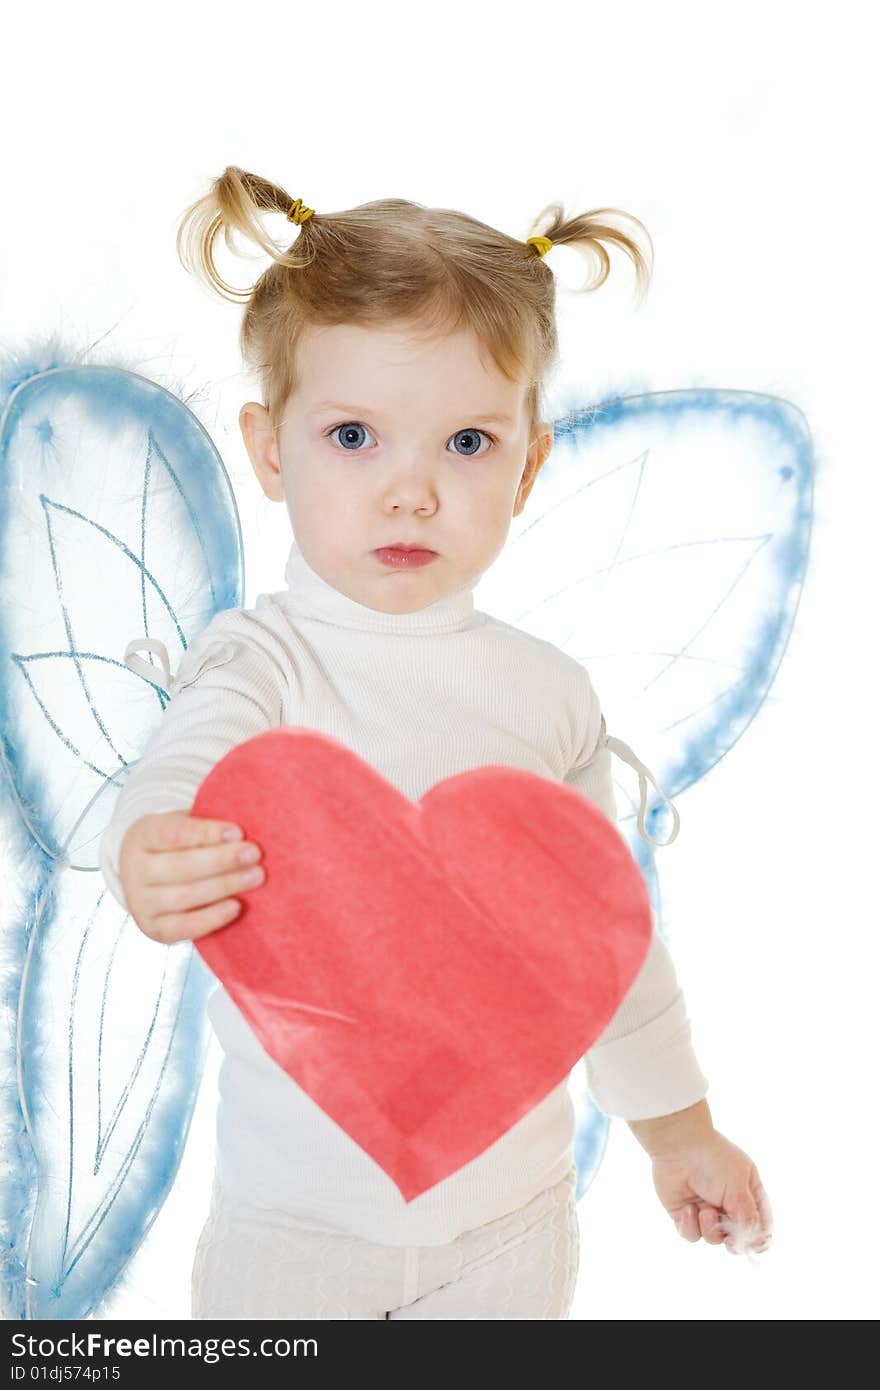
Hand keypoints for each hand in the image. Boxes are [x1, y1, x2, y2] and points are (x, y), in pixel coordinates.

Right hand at [119, 811, 265, 943]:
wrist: (148, 875)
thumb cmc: (178, 845)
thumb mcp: (185, 826)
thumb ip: (208, 828)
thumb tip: (244, 835)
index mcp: (142, 835)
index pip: (174, 833)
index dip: (206, 833)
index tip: (239, 832)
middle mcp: (134, 870)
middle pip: (181, 866)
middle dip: (222, 860)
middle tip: (254, 854)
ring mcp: (140, 902)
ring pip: (184, 896)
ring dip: (224, 886)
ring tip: (255, 876)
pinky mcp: (152, 928)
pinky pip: (183, 927)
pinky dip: (211, 918)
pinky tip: (236, 906)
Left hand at [650, 1128, 772, 1254]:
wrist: (677, 1145)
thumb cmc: (712, 1159)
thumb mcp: (738, 1185)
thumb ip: (748, 1215)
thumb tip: (753, 1240)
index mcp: (748, 1193)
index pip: (761, 1224)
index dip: (759, 1239)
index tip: (753, 1245)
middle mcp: (728, 1204)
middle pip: (738, 1237)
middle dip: (735, 1244)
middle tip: (730, 1241)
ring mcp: (706, 1209)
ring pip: (714, 1239)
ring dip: (710, 1229)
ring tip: (704, 1210)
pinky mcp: (685, 1214)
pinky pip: (692, 1235)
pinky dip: (690, 1227)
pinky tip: (688, 1209)